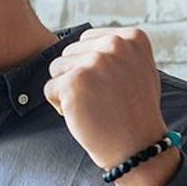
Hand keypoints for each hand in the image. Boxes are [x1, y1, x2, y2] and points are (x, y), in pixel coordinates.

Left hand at [44, 28, 178, 185]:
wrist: (137, 147)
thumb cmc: (134, 112)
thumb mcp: (136, 70)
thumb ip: (115, 51)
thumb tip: (83, 38)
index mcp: (132, 38)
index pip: (87, 40)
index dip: (91, 67)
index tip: (112, 87)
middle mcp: (114, 44)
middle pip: (69, 53)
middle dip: (77, 77)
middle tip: (102, 99)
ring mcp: (94, 62)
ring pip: (56, 68)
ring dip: (67, 90)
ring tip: (93, 106)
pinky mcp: (74, 81)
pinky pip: (49, 88)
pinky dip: (59, 105)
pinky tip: (83, 115)